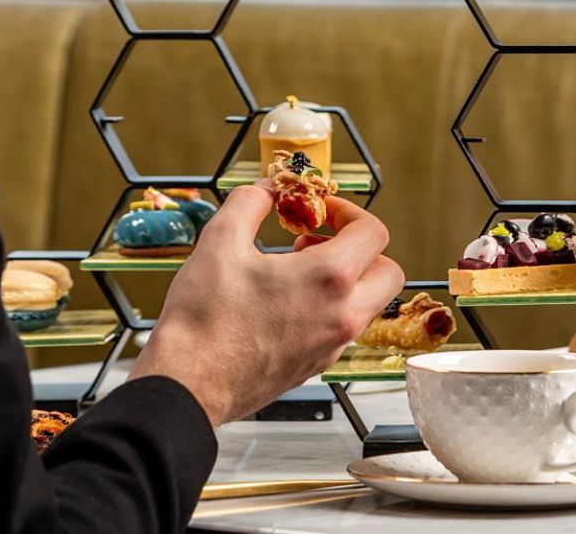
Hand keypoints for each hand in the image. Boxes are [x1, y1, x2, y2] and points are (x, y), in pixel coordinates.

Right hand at [130, 183, 403, 425]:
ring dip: (348, 277)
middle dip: (362, 247)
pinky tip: (286, 299)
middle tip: (320, 238)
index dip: (349, 210)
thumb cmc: (204, 320)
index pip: (374, 232)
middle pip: (388, 272)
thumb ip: (251, 201)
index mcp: (328, 279)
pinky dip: (331, 306)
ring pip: (369, 303)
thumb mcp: (221, 239)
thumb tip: (268, 189)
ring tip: (297, 268)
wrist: (186, 386)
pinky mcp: (317, 365)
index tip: (321, 209)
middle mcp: (342, 315)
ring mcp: (332, 345)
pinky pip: (344, 327)